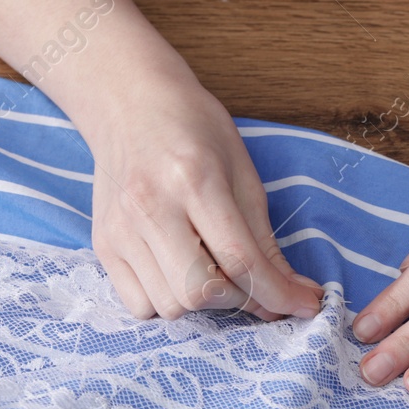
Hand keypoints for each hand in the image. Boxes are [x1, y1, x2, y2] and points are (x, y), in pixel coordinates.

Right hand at [85, 64, 322, 322]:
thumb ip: (264, 240)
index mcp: (194, 180)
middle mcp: (150, 207)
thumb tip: (291, 295)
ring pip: (170, 306)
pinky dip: (166, 301)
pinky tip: (177, 272)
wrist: (130, 102)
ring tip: (210, 268)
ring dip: (202, 301)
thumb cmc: (193, 129)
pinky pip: (139, 305)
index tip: (305, 305)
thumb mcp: (242, 172)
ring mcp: (120, 229)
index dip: (279, 293)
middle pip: (200, 293)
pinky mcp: (103, 244)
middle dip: (238, 299)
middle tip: (249, 278)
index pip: (241, 260)